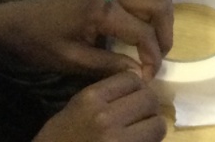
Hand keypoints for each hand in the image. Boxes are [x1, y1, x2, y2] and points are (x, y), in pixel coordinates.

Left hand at [0, 0, 173, 78]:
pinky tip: (140, 32)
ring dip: (162, 16)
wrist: (13, 22)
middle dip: (165, 32)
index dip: (152, 57)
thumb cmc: (39, 43)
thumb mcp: (72, 61)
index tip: (148, 78)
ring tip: (153, 44)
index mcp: (103, 9)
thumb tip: (141, 73)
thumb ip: (109, 65)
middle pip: (159, 1)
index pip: (144, 31)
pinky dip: (151, 8)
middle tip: (156, 58)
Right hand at [34, 71, 165, 141]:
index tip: (134, 98)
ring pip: (157, 124)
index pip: (132, 79)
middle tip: (141, 118)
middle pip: (148, 99)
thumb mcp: (74, 109)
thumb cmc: (58, 140)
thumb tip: (135, 86)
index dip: (138, 88)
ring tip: (142, 135)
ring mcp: (117, 141)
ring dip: (153, 129)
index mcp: (90, 98)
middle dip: (149, 108)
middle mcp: (106, 117)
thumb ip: (104, 96)